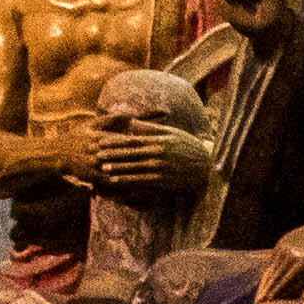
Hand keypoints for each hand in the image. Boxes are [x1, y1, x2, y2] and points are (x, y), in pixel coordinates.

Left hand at [82, 106, 211, 199]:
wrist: (208, 165)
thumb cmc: (188, 146)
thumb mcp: (171, 133)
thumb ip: (150, 128)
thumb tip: (131, 122)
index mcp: (158, 141)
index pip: (132, 140)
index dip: (115, 141)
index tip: (101, 140)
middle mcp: (158, 154)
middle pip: (130, 154)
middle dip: (112, 155)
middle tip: (96, 155)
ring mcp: (160, 168)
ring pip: (134, 168)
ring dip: (117, 168)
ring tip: (103, 168)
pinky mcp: (163, 181)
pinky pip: (141, 181)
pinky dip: (127, 181)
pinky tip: (116, 181)